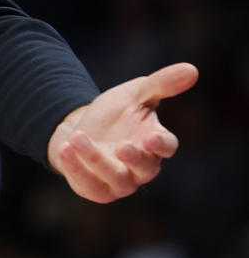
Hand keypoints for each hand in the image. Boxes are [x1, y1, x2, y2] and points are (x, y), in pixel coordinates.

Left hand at [47, 62, 198, 202]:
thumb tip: (192, 69)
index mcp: (154, 142)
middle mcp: (142, 167)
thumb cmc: (115, 114)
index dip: (161, 144)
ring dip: (96, 158)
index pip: (166, 146)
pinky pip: (88, 184)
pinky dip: (76, 168)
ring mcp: (120, 181)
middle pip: (146, 169)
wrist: (80, 129)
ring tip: (77, 137)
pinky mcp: (96, 189)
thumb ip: (161, 84)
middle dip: (135, 159)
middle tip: (123, 146)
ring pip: (115, 177)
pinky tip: (65, 149)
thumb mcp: (134, 94)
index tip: (153, 137)